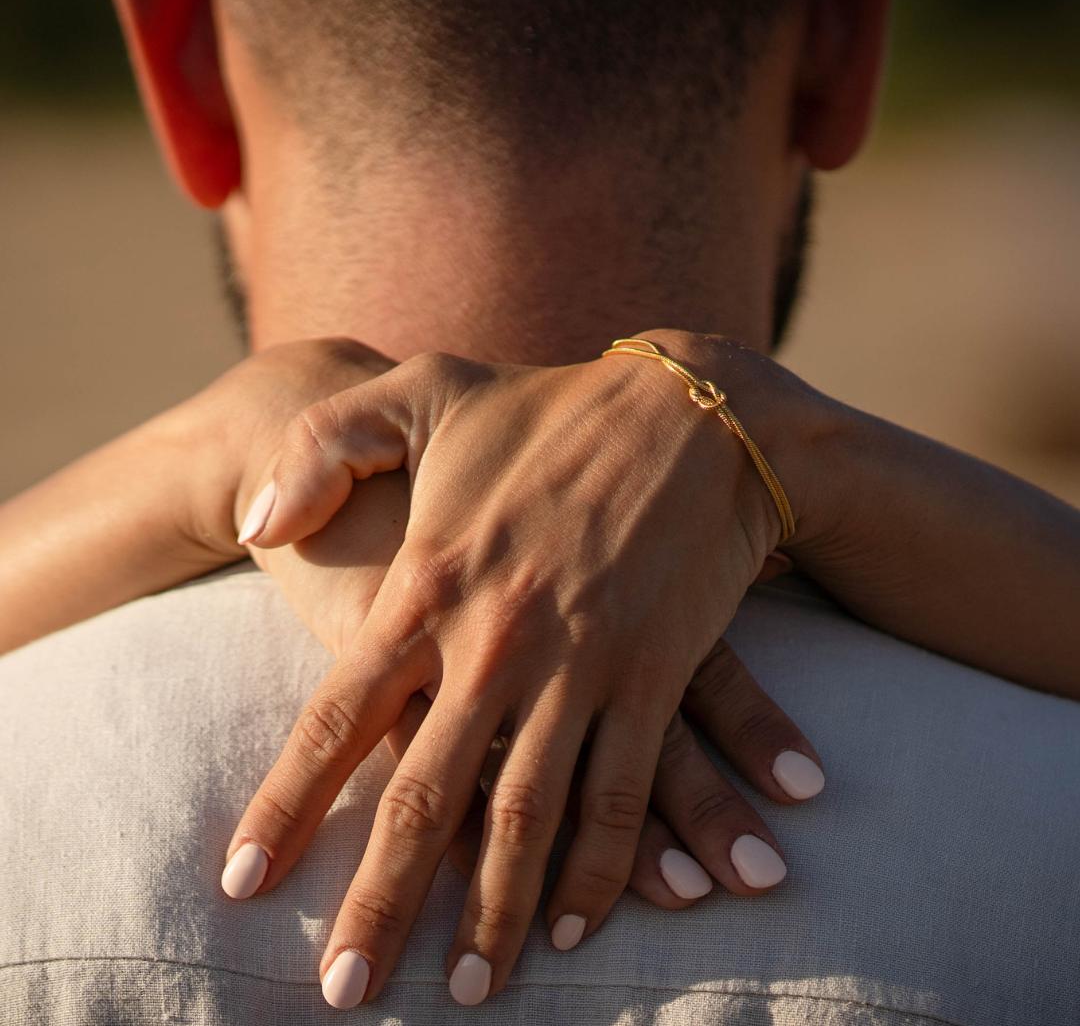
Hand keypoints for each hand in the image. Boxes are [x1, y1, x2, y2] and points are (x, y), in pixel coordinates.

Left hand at [227, 328, 828, 1005]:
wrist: (691, 411)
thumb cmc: (546, 405)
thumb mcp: (418, 391)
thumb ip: (320, 447)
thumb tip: (255, 529)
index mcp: (431, 582)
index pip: (340, 718)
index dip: (288, 805)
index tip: (245, 886)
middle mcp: (497, 642)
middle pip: (424, 799)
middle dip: (380, 904)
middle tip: (346, 994)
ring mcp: (580, 665)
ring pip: (525, 820)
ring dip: (495, 914)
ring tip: (470, 992)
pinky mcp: (654, 675)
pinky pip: (620, 794)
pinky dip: (598, 869)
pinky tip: (577, 924)